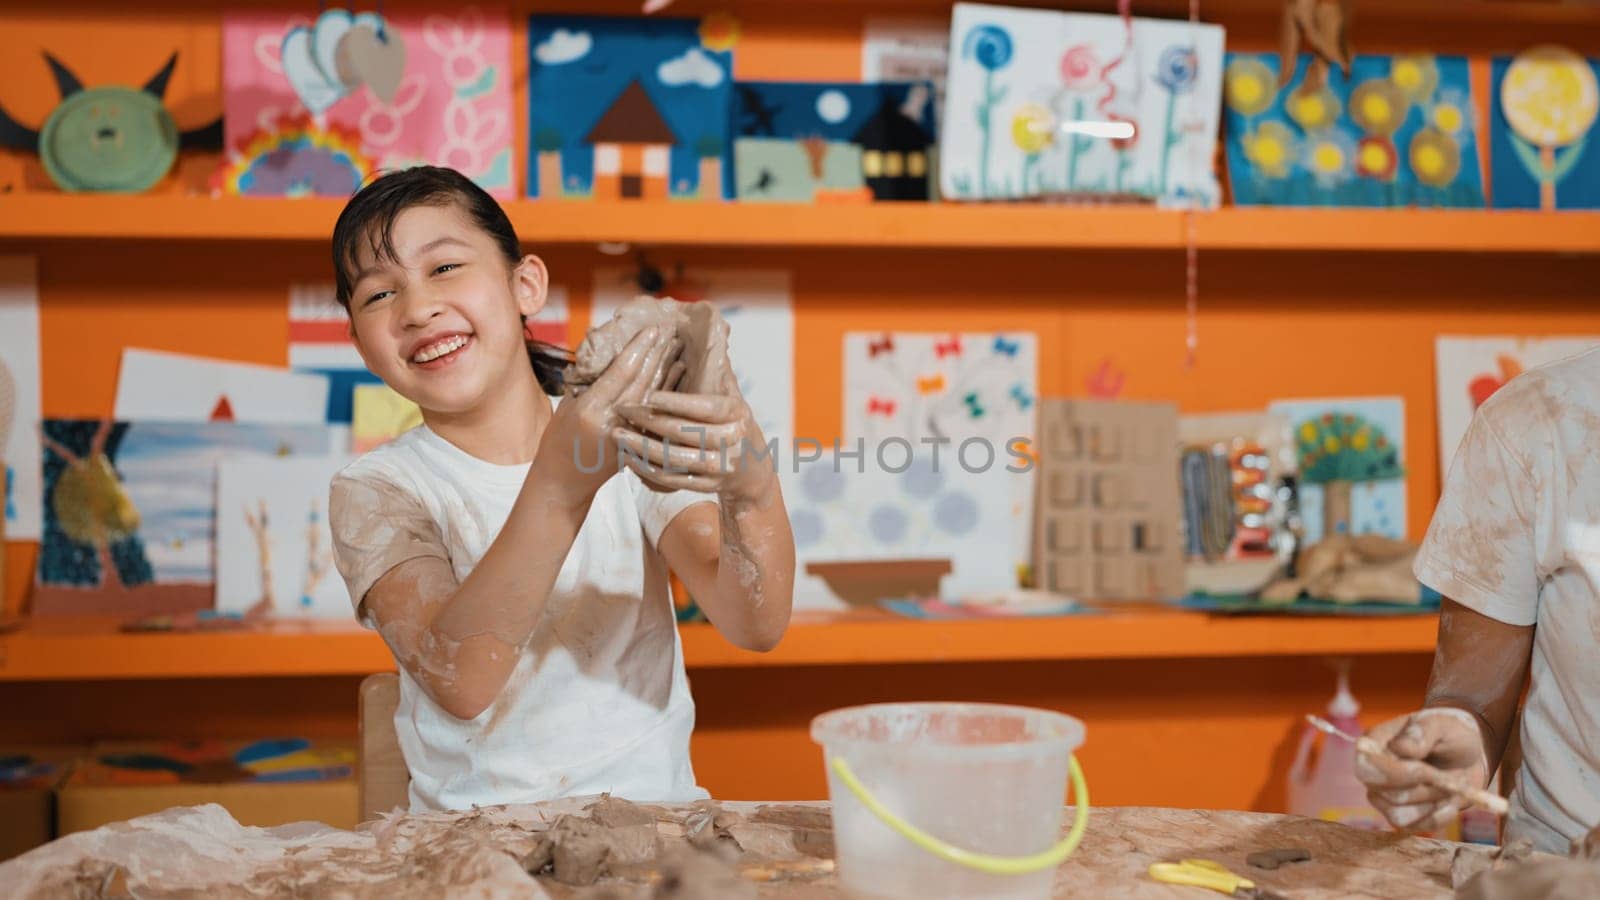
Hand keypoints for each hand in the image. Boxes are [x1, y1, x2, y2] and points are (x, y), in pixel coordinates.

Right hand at [536, 326, 680, 508]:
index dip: (639, 349)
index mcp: (590, 410)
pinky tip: (678, 375)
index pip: (621, 372)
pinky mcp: (638, 446)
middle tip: (671, 331)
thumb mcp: (567, 407)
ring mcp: (629, 436)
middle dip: (657, 353)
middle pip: (642, 381)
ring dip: (667, 370)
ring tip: (678, 347)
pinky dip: (668, 392)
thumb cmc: (559, 440)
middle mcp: (613, 423)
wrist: (564, 483)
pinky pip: (657, 413)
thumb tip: (612, 353)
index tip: (652, 330)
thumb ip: (588, 383)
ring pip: (653, 397)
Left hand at [611, 369, 777, 503]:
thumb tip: (709, 334)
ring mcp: (721, 467)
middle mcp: (732, 441)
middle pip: (685, 432)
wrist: (754, 471)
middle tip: (622, 410)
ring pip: (676, 458)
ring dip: (643, 447)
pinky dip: (649, 469)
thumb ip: (717, 374)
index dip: (677, 402)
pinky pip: (674, 479)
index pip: (705, 407)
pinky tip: (629, 458)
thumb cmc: (735, 425)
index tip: (649, 395)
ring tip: (618, 434)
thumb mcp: (734, 398)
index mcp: (738, 414)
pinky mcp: (708, 485)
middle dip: (649, 421)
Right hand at [1356, 707, 1489, 832]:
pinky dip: (1439, 817)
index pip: (1366, 764)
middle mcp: (1372, 772)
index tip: (1427, 770)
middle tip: (1451, 778)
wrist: (1468, 755)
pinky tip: (1452, 802)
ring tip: (1454, 787)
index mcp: (1374, 743)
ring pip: (1398, 815)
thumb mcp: (1442, 725)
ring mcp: (1383, 796)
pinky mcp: (1401, 815)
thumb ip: (1422, 732)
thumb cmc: (1450, 734)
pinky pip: (1413, 827)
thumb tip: (1402, 748)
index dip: (1395, 773)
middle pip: (1383, 794)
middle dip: (1423, 790)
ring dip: (1433, 803)